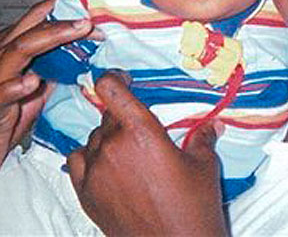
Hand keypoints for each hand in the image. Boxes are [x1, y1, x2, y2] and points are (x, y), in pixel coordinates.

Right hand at [0, 0, 99, 217]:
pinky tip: (32, 81)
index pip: (35, 23)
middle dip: (62, 22)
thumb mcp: (34, 90)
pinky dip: (15, 86)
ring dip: (49, 39)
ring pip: (17, 52)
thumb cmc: (2, 120)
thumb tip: (83, 55)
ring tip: (75, 32)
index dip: (60, 10)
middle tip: (90, 19)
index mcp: (10, 55)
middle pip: (31, 32)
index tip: (86, 1)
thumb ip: (53, 69)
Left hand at [68, 72, 227, 236]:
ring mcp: (95, 172)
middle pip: (106, 115)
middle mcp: (112, 147)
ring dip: (107, 139)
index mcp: (140, 132)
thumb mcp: (204, 165)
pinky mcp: (86, 195)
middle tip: (141, 131)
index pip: (110, 88)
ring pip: (92, 139)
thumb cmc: (193, 208)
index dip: (115, 78)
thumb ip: (202, 138)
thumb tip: (211, 125)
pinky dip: (88, 159)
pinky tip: (105, 165)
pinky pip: (76, 162)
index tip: (124, 80)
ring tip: (128, 154)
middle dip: (122, 117)